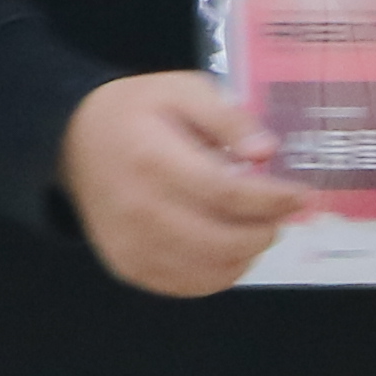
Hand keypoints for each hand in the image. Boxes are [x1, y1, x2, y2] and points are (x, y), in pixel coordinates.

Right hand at [63, 71, 309, 295]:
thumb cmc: (135, 112)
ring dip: (247, 254)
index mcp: (154, 161)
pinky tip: (228, 247)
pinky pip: (188, 285)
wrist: (74, 142)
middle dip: (266, 230)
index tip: (302, 196)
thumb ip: (227, 117)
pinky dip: (220, 273)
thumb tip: (266, 151)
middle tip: (281, 213)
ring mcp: (131, 246)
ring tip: (255, 226)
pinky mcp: (129, 267)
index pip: (227, 195)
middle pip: (222, 241)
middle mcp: (140, 211)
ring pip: (210, 271)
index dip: (273, 200)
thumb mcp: (182, 90)